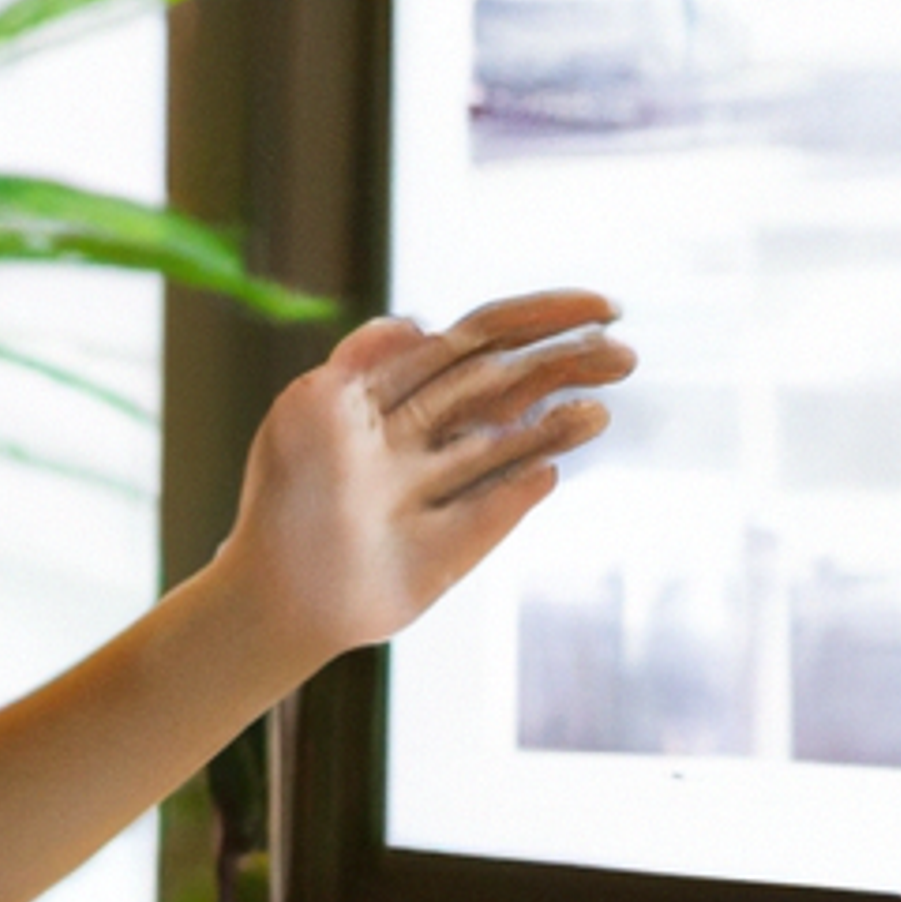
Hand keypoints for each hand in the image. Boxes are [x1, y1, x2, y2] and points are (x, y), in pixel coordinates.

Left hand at [218, 290, 631, 667]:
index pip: (481, 337)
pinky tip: (550, 468)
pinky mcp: (457, 544)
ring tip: (602, 408)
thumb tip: (419, 322)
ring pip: (516, 443)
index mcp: (397, 391)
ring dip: (560, 423)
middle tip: (625, 355)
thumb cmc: (284, 496)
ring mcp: (446, 488)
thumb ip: (363, 359)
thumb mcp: (310, 408)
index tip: (599, 308)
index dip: (539, 318)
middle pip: (510, 384)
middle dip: (566, 364)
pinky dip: (527, 485)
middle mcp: (429, 433)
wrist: (274, 593)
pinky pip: (503, 506)